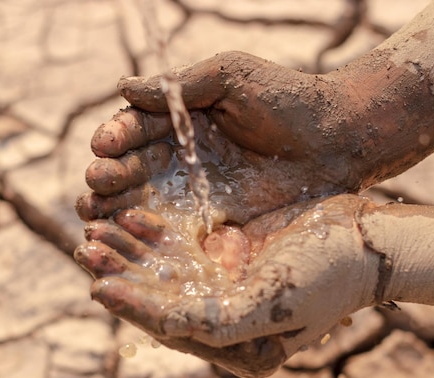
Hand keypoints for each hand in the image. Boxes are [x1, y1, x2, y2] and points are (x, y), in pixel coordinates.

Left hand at [74, 194, 378, 377]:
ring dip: (131, 250)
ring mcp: (224, 284)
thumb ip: (218, 324)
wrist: (366, 237)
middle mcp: (225, 321)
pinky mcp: (228, 253)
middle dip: (122, 273)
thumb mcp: (274, 304)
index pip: (172, 330)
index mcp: (236, 349)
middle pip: (160, 298)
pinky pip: (183, 244)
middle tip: (86, 246)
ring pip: (164, 269)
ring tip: (96, 226)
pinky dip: (157, 231)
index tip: (97, 286)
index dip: (133, 308)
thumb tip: (160, 326)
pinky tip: (134, 213)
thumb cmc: (329, 277)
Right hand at [77, 51, 364, 224]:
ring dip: (117, 211)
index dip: (117, 139)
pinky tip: (130, 243)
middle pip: (134, 170)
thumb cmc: (288, 99)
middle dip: (110, 177)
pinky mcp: (216, 223)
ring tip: (94, 215)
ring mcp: (198, 193)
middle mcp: (183, 158)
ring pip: (146, 203)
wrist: (338, 140)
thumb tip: (121, 87)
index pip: (137, 130)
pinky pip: (177, 232)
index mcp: (182, 120)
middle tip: (95, 184)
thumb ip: (179, 86)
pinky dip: (150, 239)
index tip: (103, 147)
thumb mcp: (231, 78)